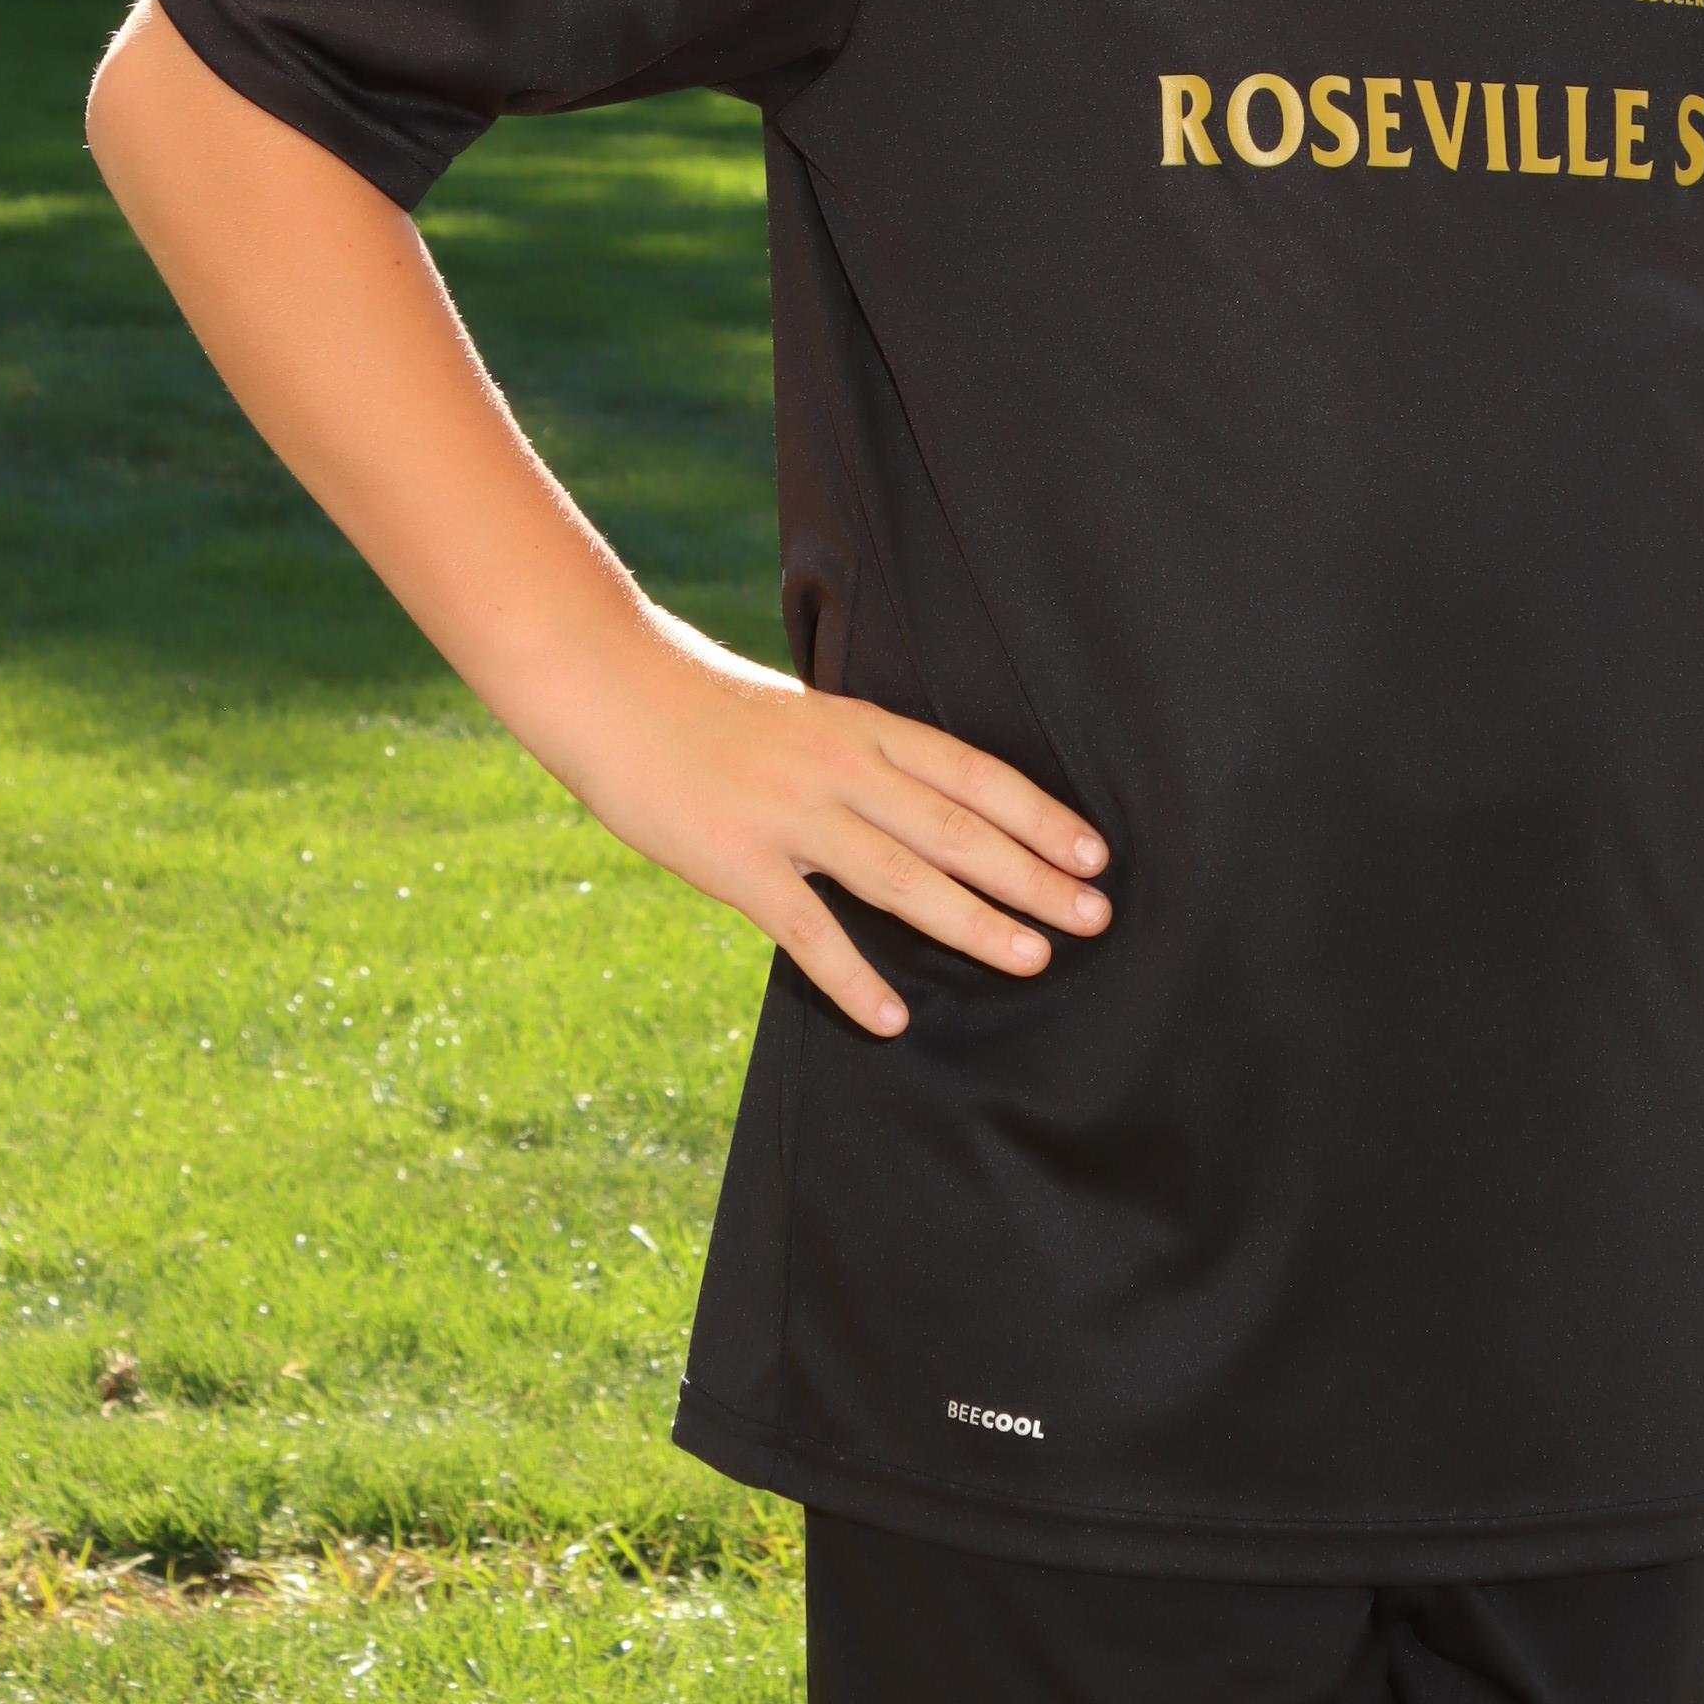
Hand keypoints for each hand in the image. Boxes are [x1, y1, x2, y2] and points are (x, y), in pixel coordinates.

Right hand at [551, 611, 1111, 1036]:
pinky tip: (892, 1018)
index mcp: (861, 726)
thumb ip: (860, 757)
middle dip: (1033, 876)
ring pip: (902, 877)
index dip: (1039, 815)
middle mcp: (840, 767)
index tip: (1094, 853)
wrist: (608, 686)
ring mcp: (790, 815)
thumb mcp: (802, 714)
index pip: (973, 774)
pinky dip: (852, 977)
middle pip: (957, 828)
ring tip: (1032, 959)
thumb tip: (921, 802)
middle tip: (1095, 915)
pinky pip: (806, 929)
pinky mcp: (735, 861)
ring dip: (973, 922)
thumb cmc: (704, 704)